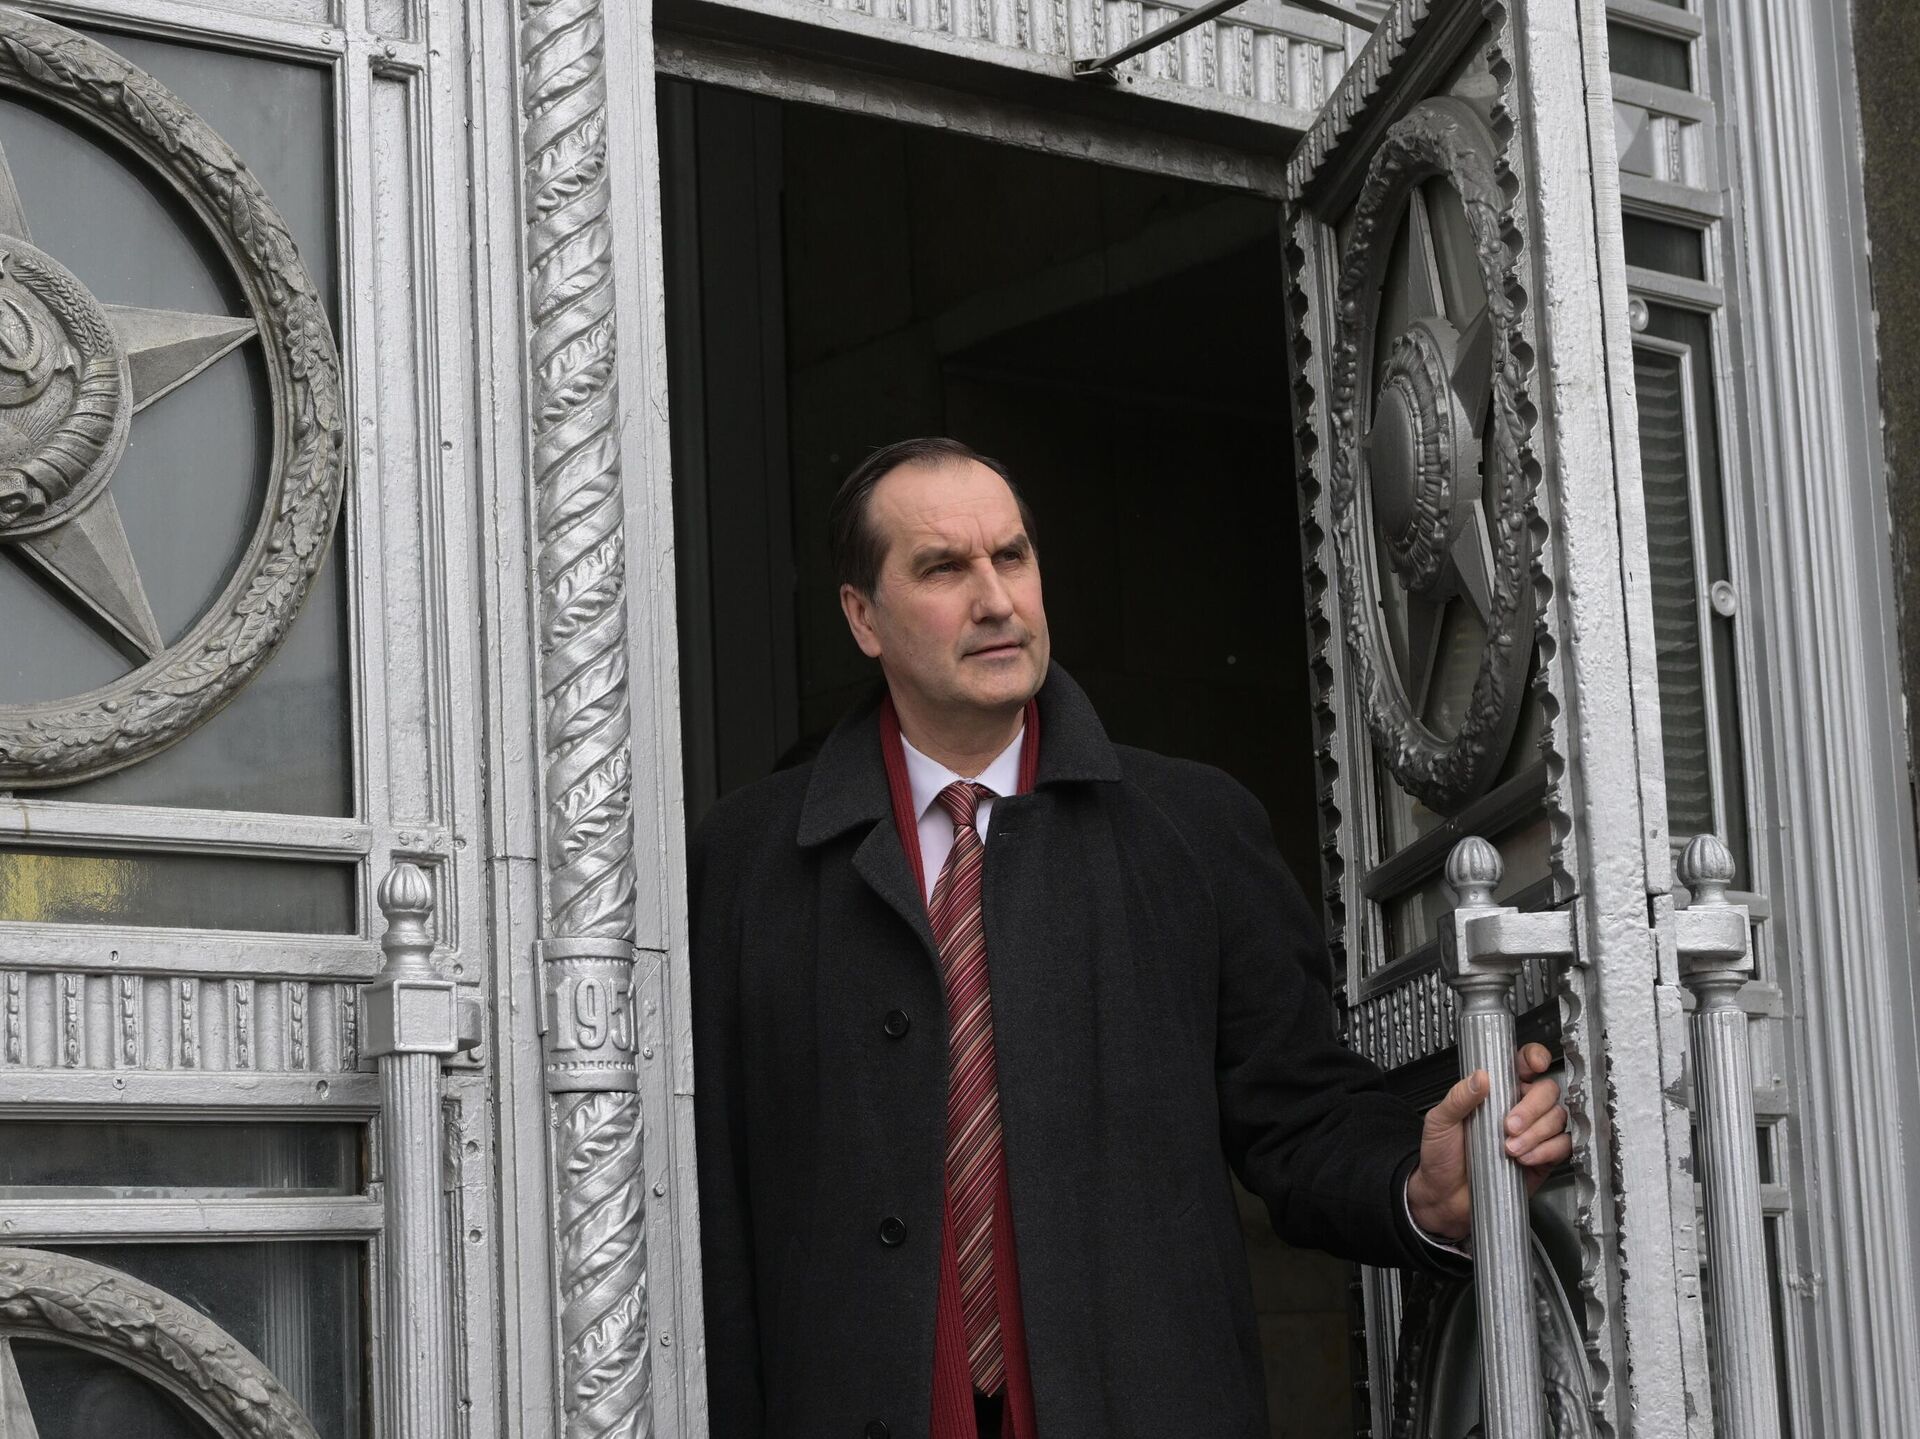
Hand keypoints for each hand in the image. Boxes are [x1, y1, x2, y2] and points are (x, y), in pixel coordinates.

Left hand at [1404, 1042, 1569, 1241]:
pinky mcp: (1542, 1158)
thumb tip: (1480, 1077)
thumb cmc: (1441, 1155)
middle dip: (1532, 1107)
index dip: (1534, 1059)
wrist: (1445, 1197)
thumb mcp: (1440, 1121)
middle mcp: (1518, 1108)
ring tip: (1509, 1148)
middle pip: (1547, 1091)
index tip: (1534, 1064)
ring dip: (1536, 1132)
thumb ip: (1459, 1098)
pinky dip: (1546, 1150)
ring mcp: (1533, 1133)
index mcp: (1495, 1092)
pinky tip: (1524, 1158)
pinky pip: (1562, 1146)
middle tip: (1508, 1125)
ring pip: (1557, 1118)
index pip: (1522, 1065)